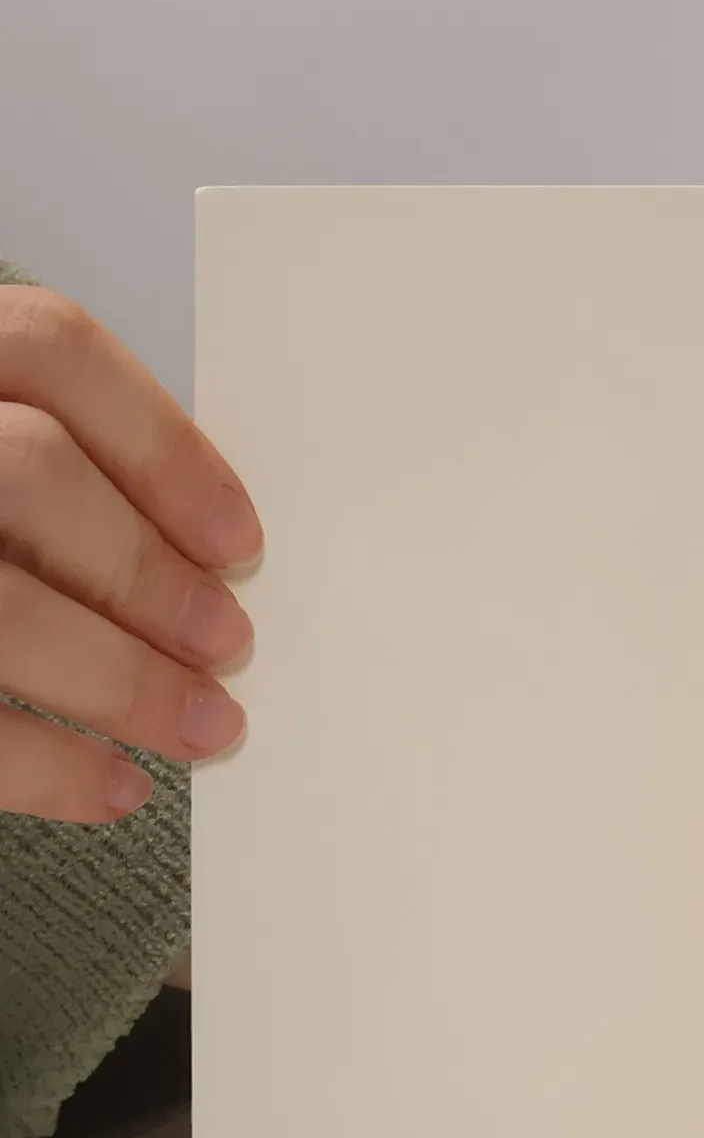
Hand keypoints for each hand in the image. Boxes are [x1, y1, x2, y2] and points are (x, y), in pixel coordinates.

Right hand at [0, 285, 256, 820]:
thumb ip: (55, 476)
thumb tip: (210, 561)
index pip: (47, 351)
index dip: (161, 446)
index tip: (239, 542)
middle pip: (30, 473)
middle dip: (146, 572)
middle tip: (228, 644)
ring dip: (119, 677)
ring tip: (201, 726)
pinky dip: (46, 765)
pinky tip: (112, 787)